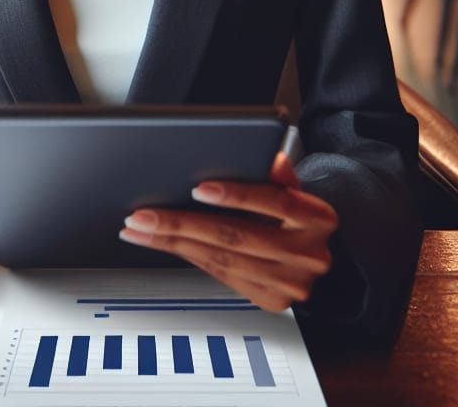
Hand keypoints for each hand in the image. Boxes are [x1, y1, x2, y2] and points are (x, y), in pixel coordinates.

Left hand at [119, 151, 337, 311]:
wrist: (314, 252)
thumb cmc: (294, 211)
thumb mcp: (293, 185)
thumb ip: (278, 172)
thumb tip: (267, 157)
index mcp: (317, 217)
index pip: (274, 201)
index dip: (235, 195)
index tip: (197, 188)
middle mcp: (309, 254)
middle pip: (237, 236)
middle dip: (183, 224)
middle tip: (144, 215)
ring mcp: (291, 283)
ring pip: (222, 261)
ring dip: (174, 244)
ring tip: (140, 230)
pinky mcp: (271, 300)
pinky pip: (222, 275)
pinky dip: (189, 257)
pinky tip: (165, 244)